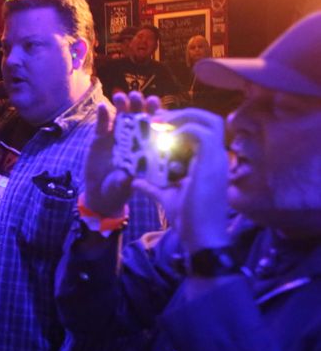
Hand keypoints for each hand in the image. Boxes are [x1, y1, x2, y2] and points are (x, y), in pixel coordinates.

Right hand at [83, 92, 159, 217]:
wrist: (100, 193)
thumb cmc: (119, 189)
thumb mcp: (124, 185)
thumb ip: (127, 178)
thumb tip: (130, 173)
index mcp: (144, 145)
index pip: (153, 126)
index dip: (154, 112)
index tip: (154, 103)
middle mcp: (132, 137)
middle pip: (138, 115)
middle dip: (138, 104)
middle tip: (136, 97)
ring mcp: (115, 135)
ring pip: (121, 115)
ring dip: (122, 104)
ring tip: (120, 97)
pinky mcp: (99, 137)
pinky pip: (102, 123)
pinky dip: (102, 114)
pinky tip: (102, 107)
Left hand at [131, 108, 229, 252]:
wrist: (201, 236)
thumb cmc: (188, 219)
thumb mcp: (165, 196)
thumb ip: (151, 186)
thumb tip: (133, 180)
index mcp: (208, 161)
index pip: (202, 129)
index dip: (180, 122)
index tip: (155, 124)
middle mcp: (217, 155)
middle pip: (209, 119)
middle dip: (182, 114)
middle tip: (156, 119)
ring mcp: (217, 157)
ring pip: (208, 120)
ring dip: (181, 118)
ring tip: (158, 123)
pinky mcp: (213, 162)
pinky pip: (201, 133)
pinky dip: (181, 131)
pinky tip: (163, 139)